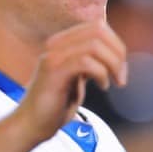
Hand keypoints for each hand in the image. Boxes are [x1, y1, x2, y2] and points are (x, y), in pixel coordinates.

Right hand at [16, 21, 126, 142]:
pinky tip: (103, 86)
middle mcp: (56, 44)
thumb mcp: (77, 77)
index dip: (116, 44)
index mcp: (62, 42)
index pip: (98, 26)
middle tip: (121, 77)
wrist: (31, 125)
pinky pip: (86, 62)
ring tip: (114, 82)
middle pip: (98, 30)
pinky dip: (101, 73)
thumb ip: (90, 62)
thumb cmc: (56, 104)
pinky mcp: (54, 72)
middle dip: (118, 52)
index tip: (121, 68)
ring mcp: (53, 56)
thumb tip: (115, 52)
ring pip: (94, 45)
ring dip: (113, 64)